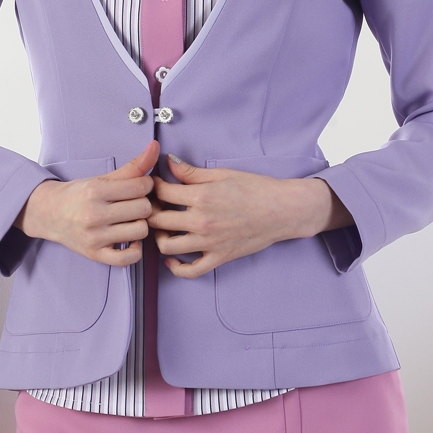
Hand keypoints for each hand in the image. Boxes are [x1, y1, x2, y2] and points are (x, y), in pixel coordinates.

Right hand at [21, 146, 156, 261]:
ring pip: (141, 231)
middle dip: (143, 204)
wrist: (49, 213)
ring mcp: (95, 237)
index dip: (146, 185)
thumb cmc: (79, 194)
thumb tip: (156, 146)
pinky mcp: (95, 255)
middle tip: (134, 204)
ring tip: (130, 220)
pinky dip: (134, 249)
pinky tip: (128, 239)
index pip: (141, 186)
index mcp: (96, 191)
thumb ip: (132, 166)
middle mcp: (94, 214)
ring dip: (140, 225)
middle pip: (144, 209)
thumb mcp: (102, 178)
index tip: (139, 187)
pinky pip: (129, 258)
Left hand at [149, 158, 337, 276]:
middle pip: (158, 220)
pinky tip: (172, 258)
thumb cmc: (255, 188)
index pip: (161, 193)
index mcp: (201, 197)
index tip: (154, 186)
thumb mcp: (222, 174)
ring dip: (159, 237)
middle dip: (150, 212)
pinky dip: (176, 267)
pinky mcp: (218, 257)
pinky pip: (190, 270)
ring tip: (163, 228)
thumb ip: (191, 172)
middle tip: (154, 206)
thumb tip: (167, 162)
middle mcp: (201, 222)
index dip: (153, 187)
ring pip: (167, 246)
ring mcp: (209, 243)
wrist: (281, 210)